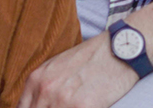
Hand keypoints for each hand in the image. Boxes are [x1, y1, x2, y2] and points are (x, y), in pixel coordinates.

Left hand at [17, 30, 138, 107]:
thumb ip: (42, 87)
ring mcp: (62, 100)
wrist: (117, 50)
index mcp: (35, 80)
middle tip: (62, 106)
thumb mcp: (56, 67)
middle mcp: (45, 90)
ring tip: (75, 105)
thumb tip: (35, 104)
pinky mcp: (82, 107)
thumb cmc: (89, 58)